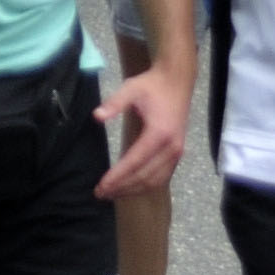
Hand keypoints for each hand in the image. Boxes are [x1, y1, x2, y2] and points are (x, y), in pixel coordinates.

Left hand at [97, 64, 192, 198]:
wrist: (177, 81)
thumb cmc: (152, 85)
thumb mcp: (131, 88)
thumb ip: (114, 103)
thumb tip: (96, 117)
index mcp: (159, 134)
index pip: (134, 163)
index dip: (117, 177)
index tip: (100, 186)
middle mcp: (171, 148)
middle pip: (144, 177)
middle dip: (122, 188)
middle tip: (100, 194)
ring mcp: (176, 153)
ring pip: (154, 181)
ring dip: (133, 190)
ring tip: (112, 194)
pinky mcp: (177, 154)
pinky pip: (162, 177)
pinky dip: (145, 185)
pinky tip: (131, 187)